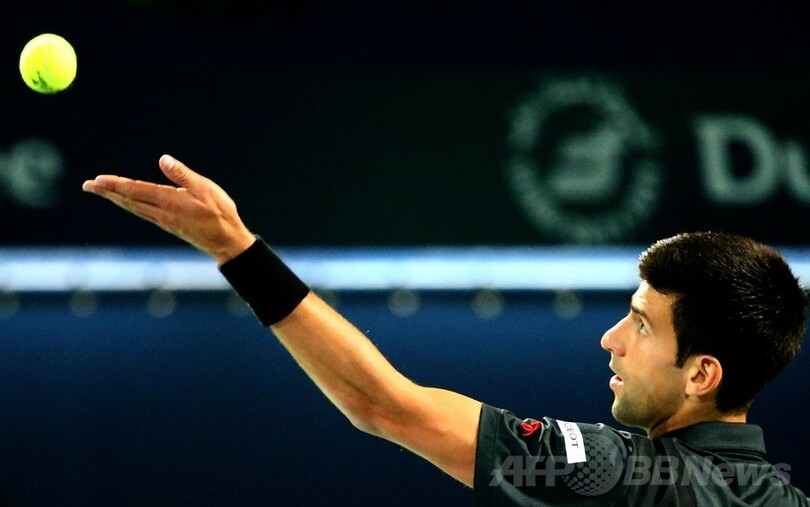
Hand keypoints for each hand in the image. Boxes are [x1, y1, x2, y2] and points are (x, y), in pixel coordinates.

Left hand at [82, 154, 256, 263]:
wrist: (227, 242)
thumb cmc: (220, 214)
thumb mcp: (205, 189)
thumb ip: (182, 175)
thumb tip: (163, 160)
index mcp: (169, 202)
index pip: (135, 191)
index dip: (115, 185)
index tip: (97, 180)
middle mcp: (161, 213)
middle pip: (128, 201)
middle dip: (107, 192)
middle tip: (87, 186)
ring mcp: (164, 221)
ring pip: (133, 208)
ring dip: (115, 199)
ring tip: (101, 192)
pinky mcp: (168, 225)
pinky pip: (142, 213)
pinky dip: (129, 205)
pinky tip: (127, 203)